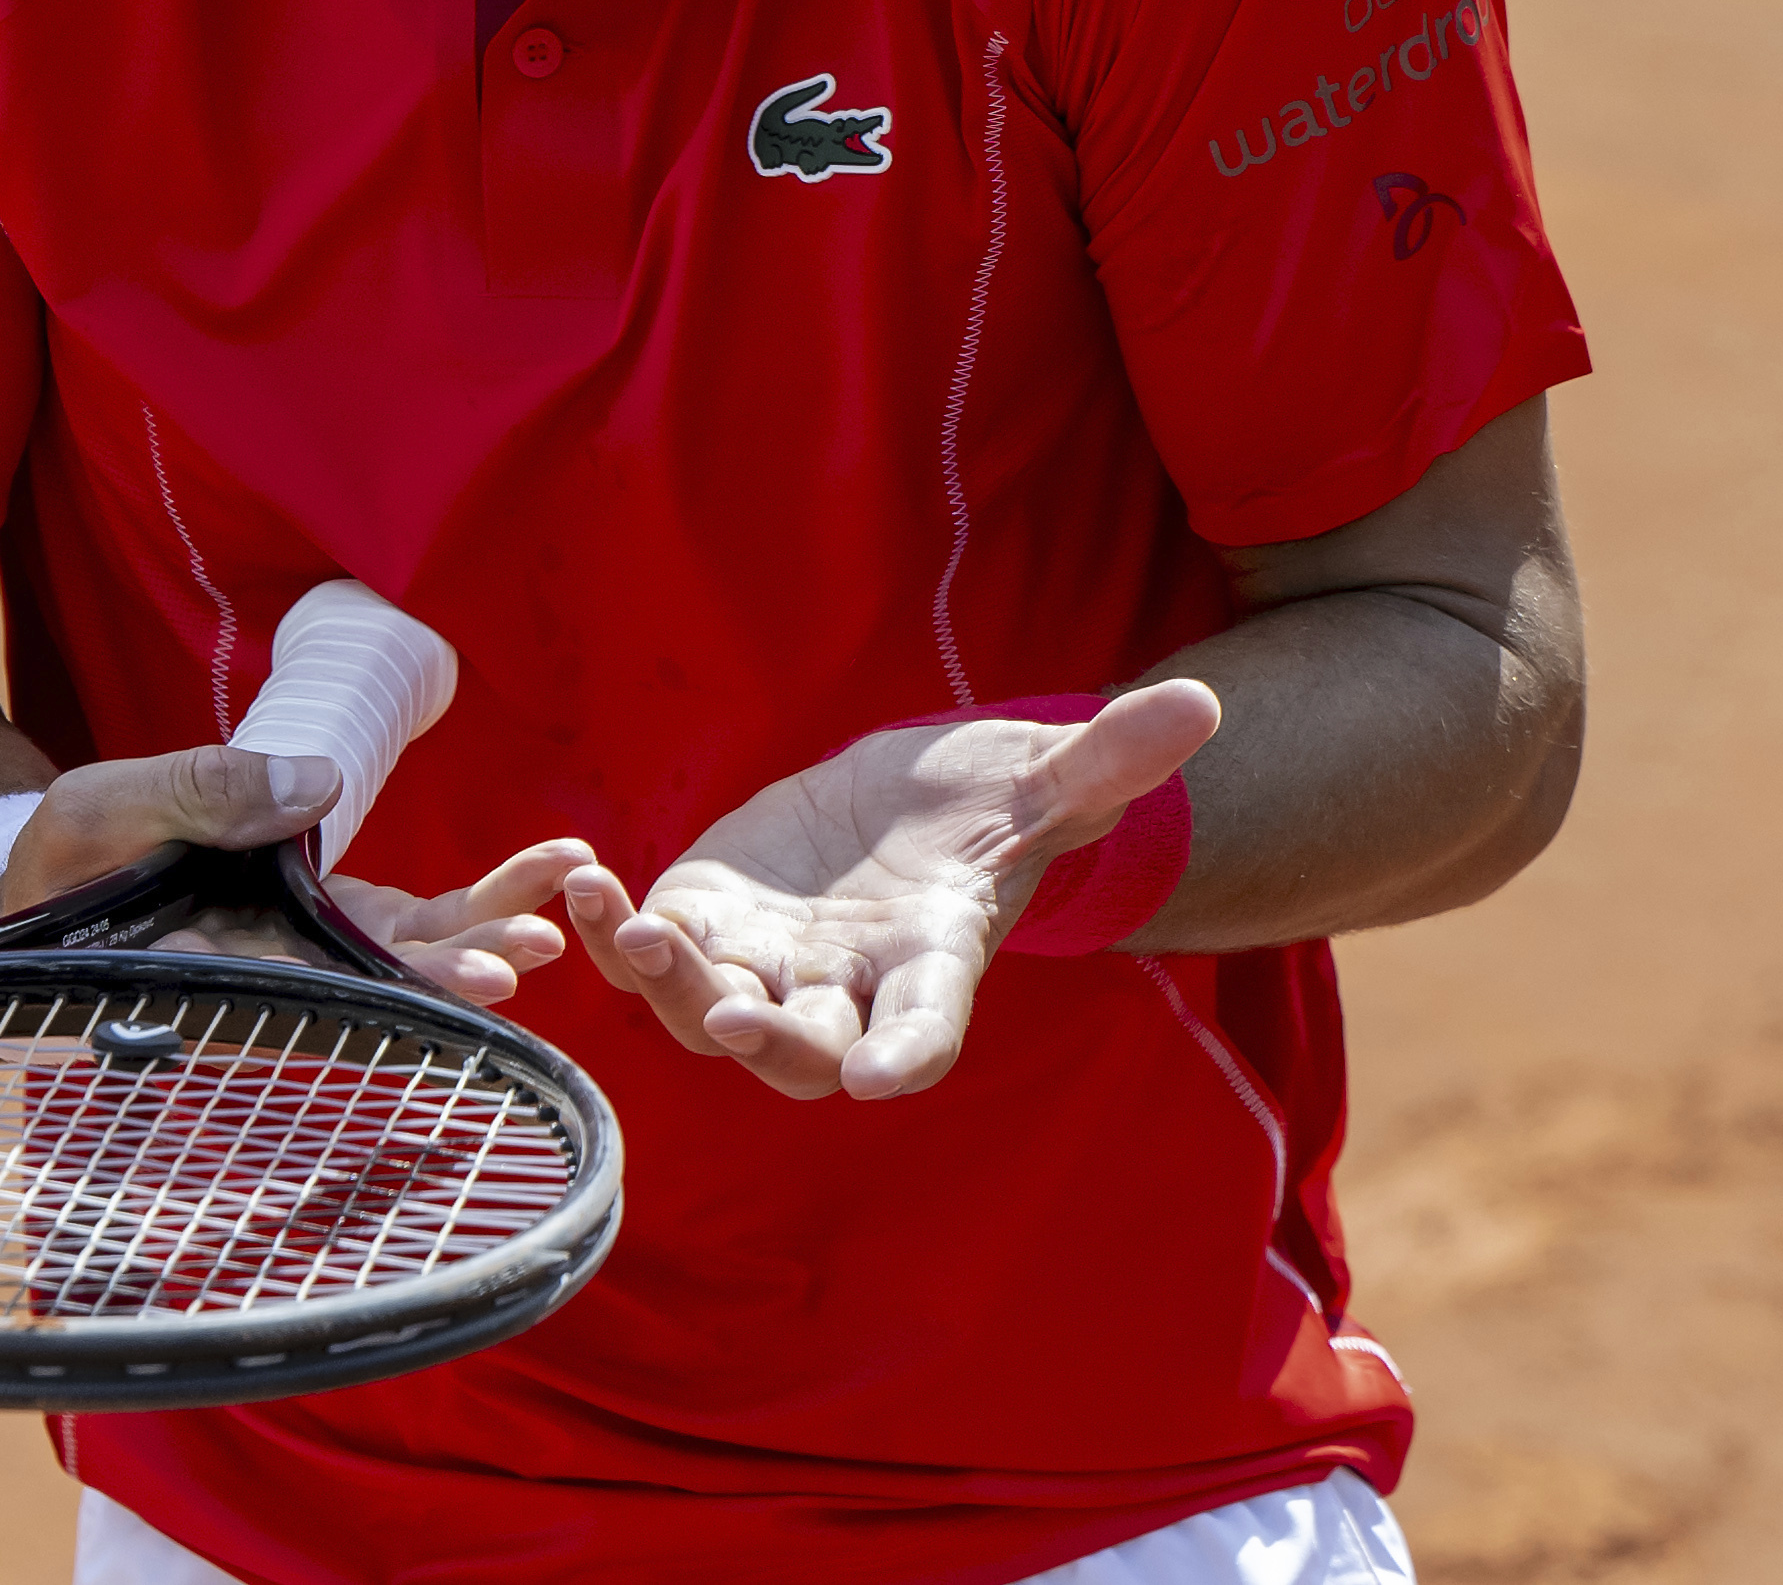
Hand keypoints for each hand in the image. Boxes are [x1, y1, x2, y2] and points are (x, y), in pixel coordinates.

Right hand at [0, 743, 588, 1007]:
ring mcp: (311, 956)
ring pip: (413, 959)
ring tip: (564, 905)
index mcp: (206, 977)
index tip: (470, 986)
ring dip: (488, 932)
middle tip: (532, 951)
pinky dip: (482, 899)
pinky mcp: (335, 923)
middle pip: (378, 991)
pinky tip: (550, 870)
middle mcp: (272, 983)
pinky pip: (419, 920)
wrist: (61, 873)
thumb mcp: (102, 809)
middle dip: (458, 972)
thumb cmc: (63, 857)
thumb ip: (200, 793)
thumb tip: (318, 785)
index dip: (394, 996)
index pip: (311, 998)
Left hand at [568, 681, 1218, 1101]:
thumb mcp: (1046, 778)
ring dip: (667, 985)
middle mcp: (841, 991)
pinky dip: (610, 931)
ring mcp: (765, 967)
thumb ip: (1108, 758)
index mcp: (929, 966)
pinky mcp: (705, 923)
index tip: (878, 1079)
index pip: (921, 1032)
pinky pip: (650, 949)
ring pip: (709, 1011)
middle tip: (738, 1020)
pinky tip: (580, 886)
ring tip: (629, 930)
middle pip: (803, 1049)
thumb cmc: (985, 809)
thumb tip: (1202, 702)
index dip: (902, 1056)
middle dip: (770, 1042)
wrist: (906, 809)